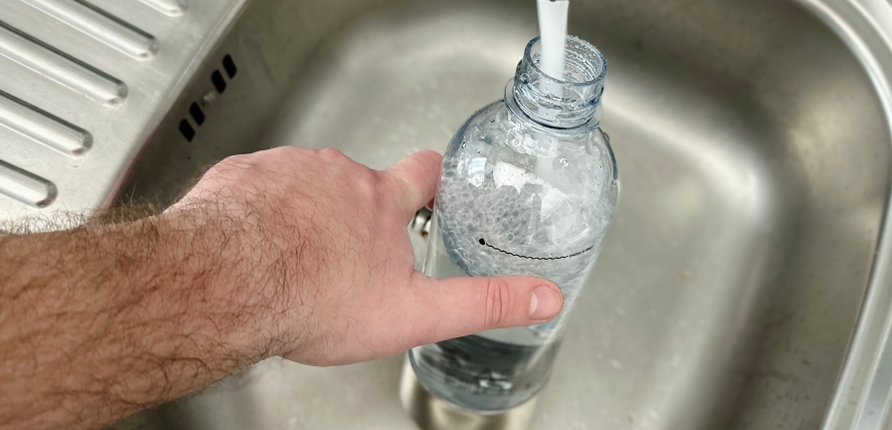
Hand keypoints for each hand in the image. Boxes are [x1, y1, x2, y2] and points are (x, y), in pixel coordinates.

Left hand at [176, 147, 563, 365]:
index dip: (432, 178)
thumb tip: (542, 299)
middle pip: (358, 183)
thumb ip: (483, 302)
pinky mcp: (240, 177)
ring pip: (305, 185)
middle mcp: (335, 173)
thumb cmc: (310, 298)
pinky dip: (261, 212)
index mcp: (380, 199)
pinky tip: (257, 247)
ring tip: (298, 257)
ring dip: (307, 212)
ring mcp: (284, 170)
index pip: (423, 170)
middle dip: (358, 212)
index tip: (434, 183)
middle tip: (350, 254)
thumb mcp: (415, 313)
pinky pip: (258, 188)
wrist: (225, 287)